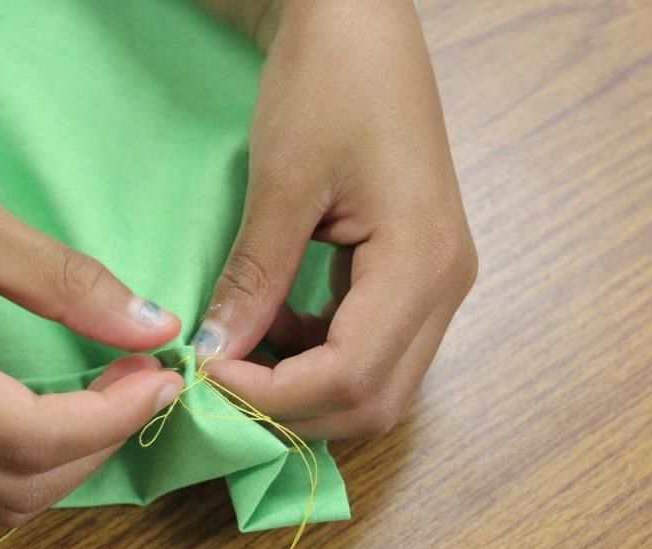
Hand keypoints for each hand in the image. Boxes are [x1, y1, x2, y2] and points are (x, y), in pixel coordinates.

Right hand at [0, 23, 183, 524]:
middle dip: (98, 443)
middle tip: (142, 377)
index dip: (114, 418)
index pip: (31, 438)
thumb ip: (72, 287)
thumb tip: (157, 330)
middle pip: (16, 486)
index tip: (163, 375)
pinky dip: (23, 459)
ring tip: (109, 393)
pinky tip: (55, 408)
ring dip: (64, 459)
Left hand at [193, 0, 476, 439]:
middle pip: (374, 400)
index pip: (351, 377)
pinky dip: (317, 358)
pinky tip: (275, 330)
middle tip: (219, 384)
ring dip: (304, 388)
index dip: (274, 395)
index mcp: (422, 263)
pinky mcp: (417, 274)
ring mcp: (437, 283)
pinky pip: (373, 348)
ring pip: (377, 384)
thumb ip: (255, 278)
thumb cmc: (329, 84)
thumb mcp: (283, 182)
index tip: (206, 377)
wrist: (361, 24)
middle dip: (292, 408)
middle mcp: (445, 287)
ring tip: (241, 357)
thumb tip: (216, 355)